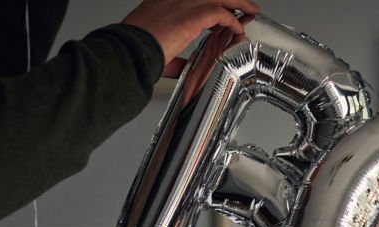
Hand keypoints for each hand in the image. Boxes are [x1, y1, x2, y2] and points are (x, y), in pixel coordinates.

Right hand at [123, 0, 259, 76]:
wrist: (128, 50)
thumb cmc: (135, 51)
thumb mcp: (157, 49)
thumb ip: (175, 57)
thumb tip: (184, 67)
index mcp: (163, 2)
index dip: (211, 4)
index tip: (221, 12)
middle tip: (242, 5)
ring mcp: (183, 4)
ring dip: (237, 4)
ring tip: (250, 10)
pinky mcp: (191, 16)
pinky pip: (220, 13)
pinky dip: (231, 21)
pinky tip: (238, 28)